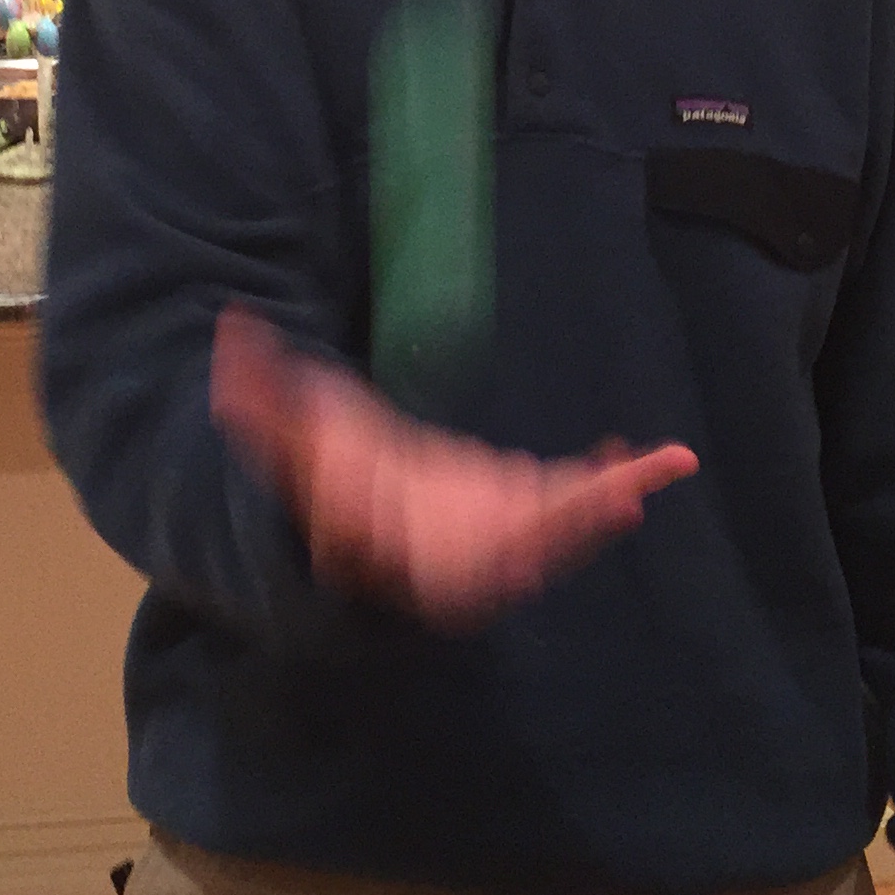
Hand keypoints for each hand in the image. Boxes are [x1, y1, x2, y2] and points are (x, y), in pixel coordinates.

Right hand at [208, 303, 697, 627]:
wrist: (366, 515)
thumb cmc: (326, 485)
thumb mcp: (294, 444)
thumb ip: (260, 397)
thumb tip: (228, 332)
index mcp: (404, 549)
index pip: (442, 562)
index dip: (480, 553)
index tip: (516, 545)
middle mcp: (461, 556)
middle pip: (521, 551)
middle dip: (567, 526)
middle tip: (618, 502)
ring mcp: (503, 538)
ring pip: (564, 530)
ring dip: (611, 500)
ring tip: (666, 467)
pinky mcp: (530, 512)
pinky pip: (580, 503)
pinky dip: (615, 482)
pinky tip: (658, 462)